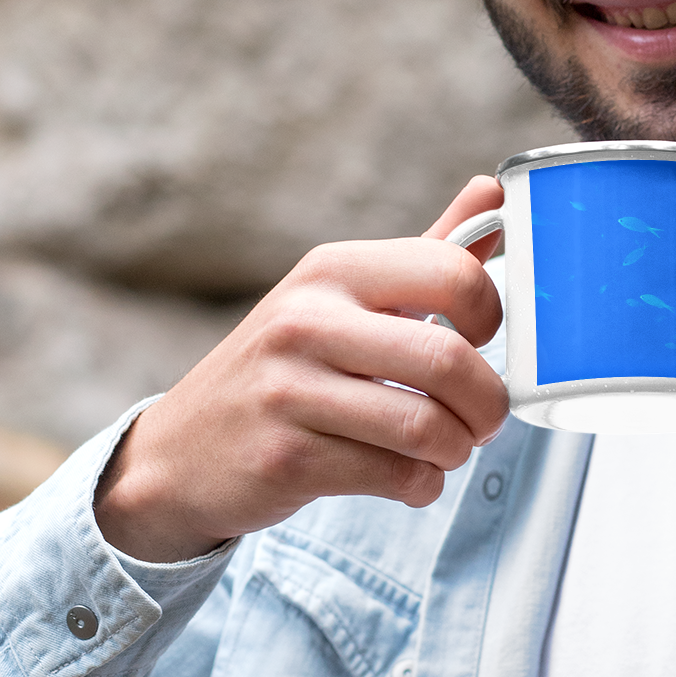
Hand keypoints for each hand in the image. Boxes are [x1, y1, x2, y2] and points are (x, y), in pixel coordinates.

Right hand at [95, 177, 507, 560]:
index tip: (480, 344)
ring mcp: (289, 391)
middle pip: (447, 361)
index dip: (490, 317)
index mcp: (332, 270)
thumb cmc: (284, 368)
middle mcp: (306, 321)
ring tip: (445, 449)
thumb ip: (423, 253)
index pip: (451, 273)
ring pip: (427, 428)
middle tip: (483, 419)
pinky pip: (396, 477)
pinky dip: (422, 486)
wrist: (183, 450)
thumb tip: (492, 190)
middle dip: (487, 404)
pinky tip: (408, 477)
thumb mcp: (343, 298)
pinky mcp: (287, 457)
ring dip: (456, 451)